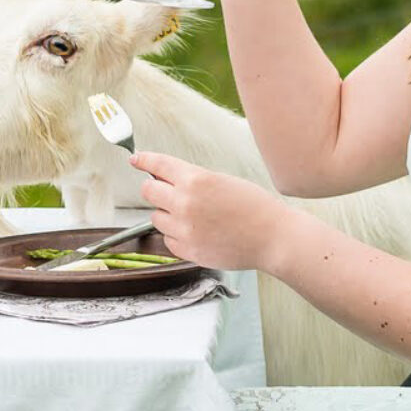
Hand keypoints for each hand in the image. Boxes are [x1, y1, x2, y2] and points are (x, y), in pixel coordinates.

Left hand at [130, 151, 289, 270]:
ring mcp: (185, 229)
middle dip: (155, 189)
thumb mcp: (222, 181)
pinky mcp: (188, 251)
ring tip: (192, 217)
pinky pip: (168, 240)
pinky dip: (177, 236)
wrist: (273, 238)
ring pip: (156, 217)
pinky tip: (197, 233)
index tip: (136, 159)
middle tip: (165, 192)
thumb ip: (193, 179)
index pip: (157, 164)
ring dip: (167, 215)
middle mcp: (185, 203)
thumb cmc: (254, 207)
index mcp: (195, 180)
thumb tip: (168, 179)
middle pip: (148, 192)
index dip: (144, 160)